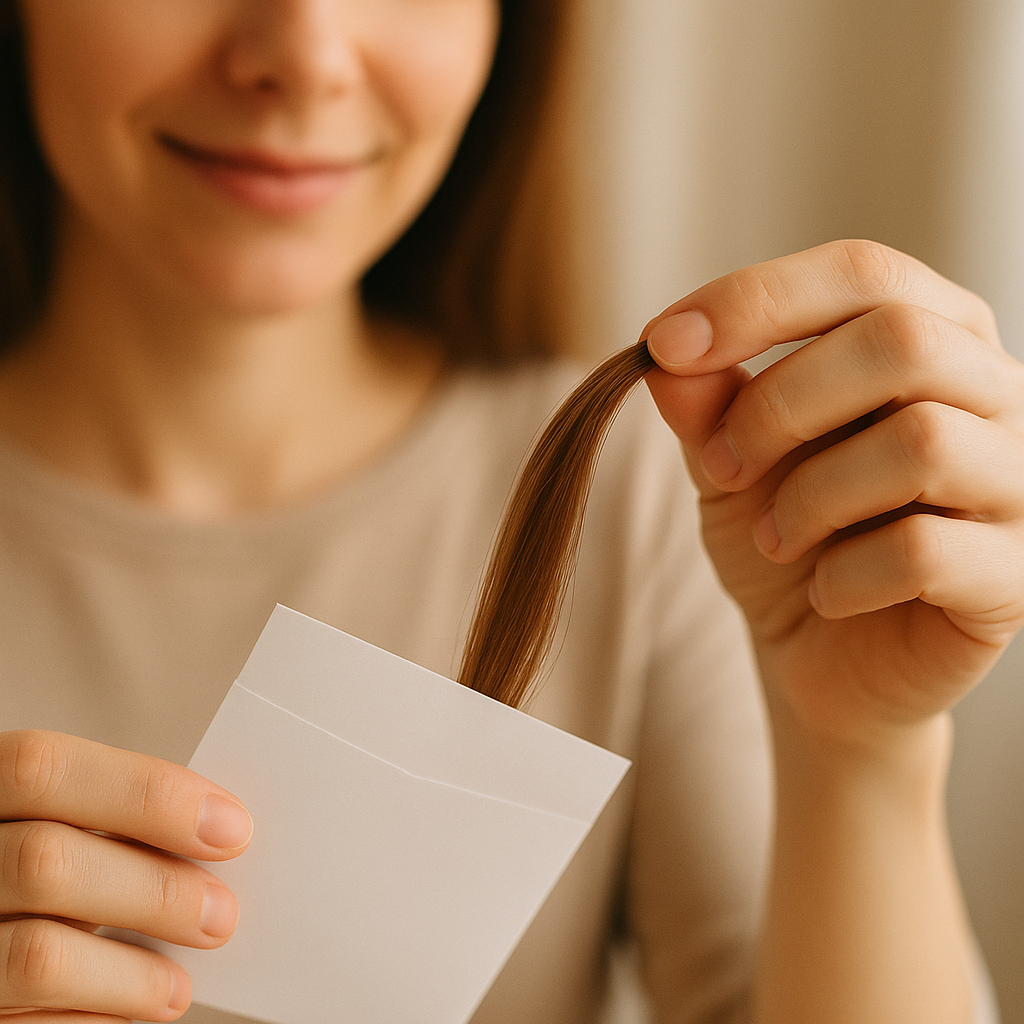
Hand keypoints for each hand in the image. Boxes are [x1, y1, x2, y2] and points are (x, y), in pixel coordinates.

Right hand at [0, 730, 251, 1021]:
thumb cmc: (36, 868)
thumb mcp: (53, 824)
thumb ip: (110, 823)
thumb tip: (217, 836)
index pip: (45, 768)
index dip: (146, 793)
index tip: (232, 827)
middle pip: (47, 861)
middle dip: (155, 889)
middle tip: (223, 914)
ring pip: (37, 953)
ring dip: (131, 973)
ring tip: (179, 986)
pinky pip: (27, 1019)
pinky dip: (96, 1015)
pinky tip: (137, 1008)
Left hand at [644, 240, 1023, 749]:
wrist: (818, 653)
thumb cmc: (782, 536)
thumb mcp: (728, 461)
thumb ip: (707, 404)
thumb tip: (667, 356)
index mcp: (928, 337)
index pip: (861, 273)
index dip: (757, 300)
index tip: (663, 343)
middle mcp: (991, 393)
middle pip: (903, 341)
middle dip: (781, 405)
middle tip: (724, 466)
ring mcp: (1016, 482)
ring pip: (921, 443)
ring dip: (811, 496)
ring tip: (777, 538)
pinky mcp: (1013, 576)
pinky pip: (926, 553)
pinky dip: (843, 576)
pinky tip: (825, 592)